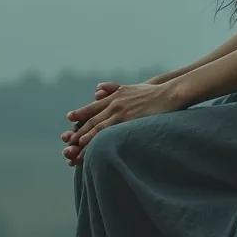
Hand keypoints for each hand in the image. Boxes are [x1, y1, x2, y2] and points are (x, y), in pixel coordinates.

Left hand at [63, 82, 180, 163]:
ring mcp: (121, 113)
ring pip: (99, 129)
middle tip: (68, 142)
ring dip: (86, 140)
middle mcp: (114, 105)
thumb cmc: (152, 92)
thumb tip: (96, 89)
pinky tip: (95, 148)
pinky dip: (101, 142)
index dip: (80, 114)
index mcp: (114, 97)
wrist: (168, 93)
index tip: (69, 119)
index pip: (93, 107)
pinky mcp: (129, 122)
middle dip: (79, 132)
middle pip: (92, 120)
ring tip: (75, 149)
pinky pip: (112, 134)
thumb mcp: (129, 87)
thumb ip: (112, 88)